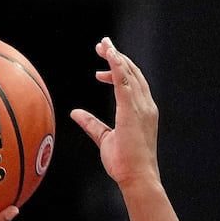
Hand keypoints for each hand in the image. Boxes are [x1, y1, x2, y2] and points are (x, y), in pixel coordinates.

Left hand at [70, 36, 161, 191]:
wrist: (137, 176)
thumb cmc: (124, 162)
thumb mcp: (103, 138)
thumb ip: (91, 123)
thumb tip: (75, 113)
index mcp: (140, 111)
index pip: (131, 83)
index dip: (118, 70)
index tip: (100, 69)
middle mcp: (144, 105)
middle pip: (132, 73)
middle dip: (117, 57)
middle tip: (101, 45)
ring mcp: (141, 106)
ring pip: (129, 73)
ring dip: (116, 56)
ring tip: (103, 45)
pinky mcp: (133, 110)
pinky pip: (125, 82)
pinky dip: (118, 66)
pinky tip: (110, 55)